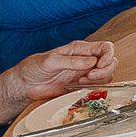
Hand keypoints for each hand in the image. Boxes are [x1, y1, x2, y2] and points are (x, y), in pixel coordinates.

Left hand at [0, 40, 117, 122]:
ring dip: (99, 80)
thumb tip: (91, 61)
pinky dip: (93, 88)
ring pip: (106, 75)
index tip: (99, 66)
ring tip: (81, 82)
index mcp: (79, 49)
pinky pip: (96, 87)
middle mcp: (85, 60)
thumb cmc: (34, 67)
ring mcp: (84, 73)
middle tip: (90, 77)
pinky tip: (80, 87)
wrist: (25, 84)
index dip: (108, 56)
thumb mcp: (51, 61)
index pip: (105, 47)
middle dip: (105, 70)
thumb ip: (72, 61)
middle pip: (110, 62)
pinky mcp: (81, 86)